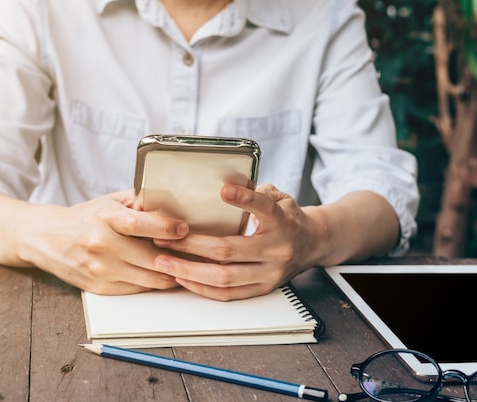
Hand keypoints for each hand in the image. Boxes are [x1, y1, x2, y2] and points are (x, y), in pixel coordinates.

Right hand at [21, 189, 189, 294]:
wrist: (47, 239)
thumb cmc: (86, 217)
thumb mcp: (111, 201)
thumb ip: (141, 200)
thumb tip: (174, 202)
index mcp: (104, 218)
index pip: (139, 224)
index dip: (166, 228)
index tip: (183, 229)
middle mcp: (101, 245)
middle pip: (150, 258)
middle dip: (178, 257)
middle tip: (197, 253)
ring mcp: (100, 270)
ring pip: (149, 278)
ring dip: (172, 274)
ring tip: (186, 265)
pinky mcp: (101, 288)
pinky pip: (138, 288)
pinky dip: (155, 282)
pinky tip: (164, 273)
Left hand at [152, 184, 323, 300]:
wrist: (313, 244)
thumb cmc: (287, 218)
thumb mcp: (279, 197)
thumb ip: (255, 190)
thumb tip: (222, 181)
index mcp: (283, 221)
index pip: (264, 208)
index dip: (245, 199)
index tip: (224, 190)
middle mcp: (277, 249)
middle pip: (229, 250)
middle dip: (192, 244)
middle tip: (164, 237)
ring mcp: (270, 273)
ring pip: (224, 277)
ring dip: (189, 270)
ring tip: (164, 262)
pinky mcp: (262, 289)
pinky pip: (228, 294)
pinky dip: (201, 287)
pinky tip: (182, 278)